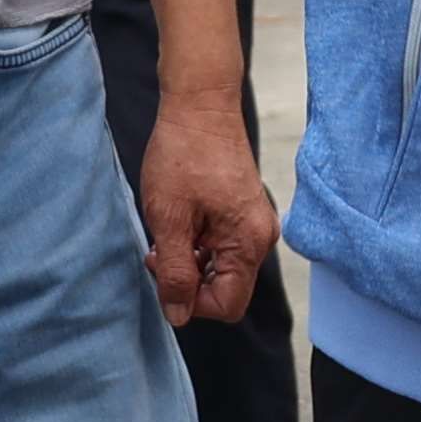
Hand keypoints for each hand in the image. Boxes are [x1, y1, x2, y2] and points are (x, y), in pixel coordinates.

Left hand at [135, 76, 279, 326]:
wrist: (200, 105)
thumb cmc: (184, 154)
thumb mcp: (170, 219)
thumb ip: (176, 272)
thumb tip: (178, 316)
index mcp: (248, 242)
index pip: (227, 305)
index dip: (190, 302)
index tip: (164, 271)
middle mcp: (260, 237)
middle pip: (226, 289)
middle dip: (188, 280)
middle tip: (160, 249)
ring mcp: (254, 224)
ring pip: (221, 268)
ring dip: (190, 261)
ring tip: (167, 230)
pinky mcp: (244, 212)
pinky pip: (222, 247)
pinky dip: (198, 244)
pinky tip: (179, 221)